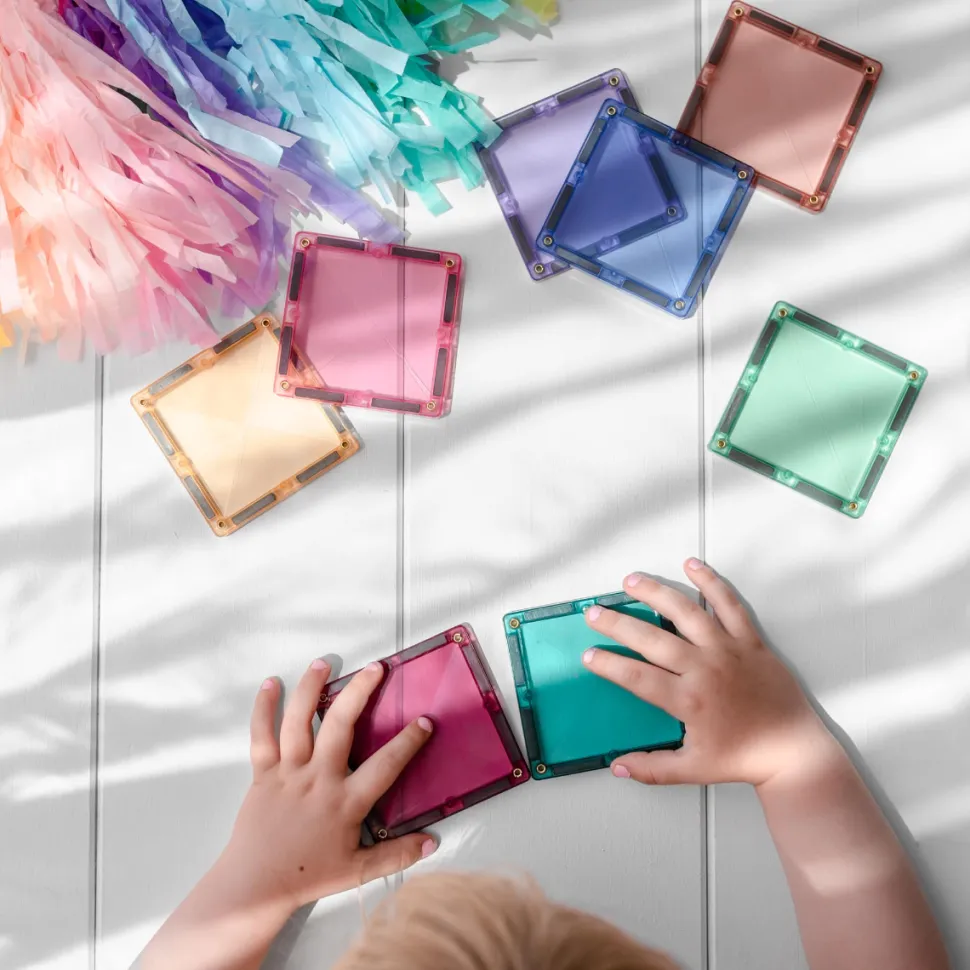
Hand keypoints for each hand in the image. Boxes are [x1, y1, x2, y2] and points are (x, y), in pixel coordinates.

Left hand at [219, 659, 435, 911]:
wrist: (254, 885)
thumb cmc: (308, 875)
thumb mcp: (358, 872)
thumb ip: (397, 855)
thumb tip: (433, 843)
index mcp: (345, 801)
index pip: (385, 765)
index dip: (408, 741)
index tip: (424, 720)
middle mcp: (318, 779)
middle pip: (340, 726)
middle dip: (360, 692)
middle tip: (376, 667)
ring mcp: (288, 772)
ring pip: (298, 721)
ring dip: (311, 688)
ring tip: (324, 662)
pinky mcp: (262, 773)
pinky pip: (261, 735)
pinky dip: (263, 707)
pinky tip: (271, 683)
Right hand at [583, 559, 835, 788]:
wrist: (793, 750)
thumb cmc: (743, 758)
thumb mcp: (694, 769)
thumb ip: (652, 768)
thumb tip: (617, 766)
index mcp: (689, 701)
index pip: (637, 677)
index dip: (610, 665)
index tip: (589, 656)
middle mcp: (705, 669)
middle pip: (652, 639)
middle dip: (618, 624)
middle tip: (594, 613)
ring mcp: (729, 650)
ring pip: (686, 612)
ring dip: (656, 593)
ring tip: (631, 581)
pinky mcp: (751, 640)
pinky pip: (729, 604)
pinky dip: (711, 583)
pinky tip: (692, 565)